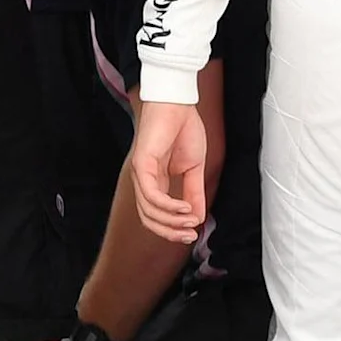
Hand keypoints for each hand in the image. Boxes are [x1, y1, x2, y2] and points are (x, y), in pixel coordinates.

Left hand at [126, 100, 208, 243]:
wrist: (179, 104)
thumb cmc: (184, 130)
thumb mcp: (194, 168)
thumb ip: (194, 192)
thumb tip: (198, 217)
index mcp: (158, 182)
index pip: (158, 216)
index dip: (174, 230)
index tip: (193, 235)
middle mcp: (146, 181)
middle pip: (150, 219)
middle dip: (171, 233)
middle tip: (190, 236)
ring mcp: (141, 174)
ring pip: (149, 211)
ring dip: (172, 221)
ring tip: (191, 220)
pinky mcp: (142, 164)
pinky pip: (152, 195)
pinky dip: (169, 206)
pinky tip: (184, 209)